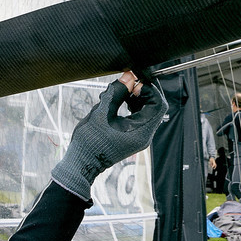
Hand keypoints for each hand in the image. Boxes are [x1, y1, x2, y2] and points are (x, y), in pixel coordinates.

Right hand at [50, 71, 167, 201]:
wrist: (81, 164)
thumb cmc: (89, 142)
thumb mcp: (101, 113)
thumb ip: (117, 93)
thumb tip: (129, 76)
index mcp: (140, 132)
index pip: (158, 105)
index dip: (149, 89)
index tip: (134, 81)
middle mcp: (144, 136)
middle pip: (155, 107)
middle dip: (143, 91)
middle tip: (128, 82)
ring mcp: (139, 137)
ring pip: (148, 111)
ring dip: (138, 98)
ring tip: (122, 90)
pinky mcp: (133, 136)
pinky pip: (140, 117)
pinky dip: (133, 106)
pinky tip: (121, 100)